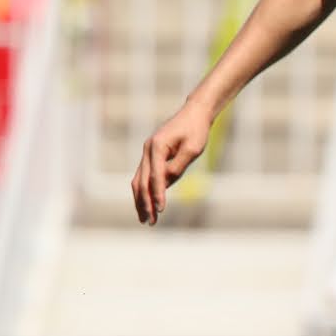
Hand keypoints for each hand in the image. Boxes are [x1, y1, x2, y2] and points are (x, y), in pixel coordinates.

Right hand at [132, 99, 212, 225]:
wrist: (194, 114)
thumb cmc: (196, 130)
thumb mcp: (193, 149)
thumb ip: (178, 166)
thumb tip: (165, 183)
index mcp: (157, 146)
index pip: (155, 176)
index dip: (157, 194)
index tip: (161, 210)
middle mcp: (148, 150)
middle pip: (141, 181)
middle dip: (145, 203)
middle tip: (149, 221)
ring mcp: (148, 153)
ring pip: (139, 181)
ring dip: (141, 200)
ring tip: (145, 219)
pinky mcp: (152, 156)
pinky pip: (144, 177)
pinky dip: (145, 192)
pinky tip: (148, 205)